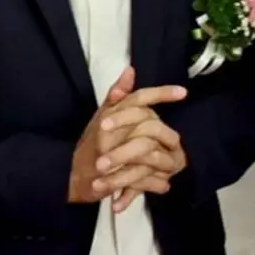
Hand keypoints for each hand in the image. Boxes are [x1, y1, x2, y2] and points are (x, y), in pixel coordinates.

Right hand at [68, 67, 187, 211]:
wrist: (71, 176)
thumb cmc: (90, 143)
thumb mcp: (102, 115)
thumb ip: (117, 94)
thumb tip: (131, 70)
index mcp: (108, 114)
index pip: (137, 99)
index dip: (161, 93)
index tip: (183, 92)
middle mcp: (108, 131)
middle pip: (147, 124)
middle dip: (167, 134)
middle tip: (177, 142)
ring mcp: (109, 153)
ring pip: (147, 152)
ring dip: (164, 161)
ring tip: (174, 166)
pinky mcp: (111, 176)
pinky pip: (141, 179)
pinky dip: (154, 183)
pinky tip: (164, 184)